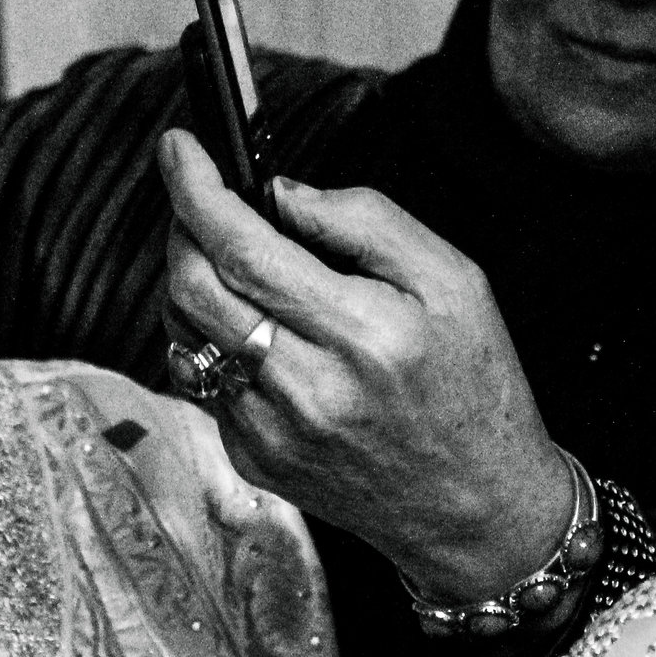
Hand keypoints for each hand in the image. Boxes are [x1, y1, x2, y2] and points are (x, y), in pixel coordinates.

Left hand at [159, 129, 570, 601]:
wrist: (476, 508)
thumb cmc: (473, 383)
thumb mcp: (453, 281)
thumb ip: (366, 221)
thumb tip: (282, 192)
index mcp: (361, 333)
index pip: (242, 248)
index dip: (196, 189)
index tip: (179, 148)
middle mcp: (305, 388)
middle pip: (192, 286)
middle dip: (182, 224)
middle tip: (202, 194)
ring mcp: (270, 431)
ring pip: (184, 329)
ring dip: (190, 276)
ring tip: (235, 259)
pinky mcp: (252, 459)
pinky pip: (202, 377)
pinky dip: (213, 333)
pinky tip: (256, 326)